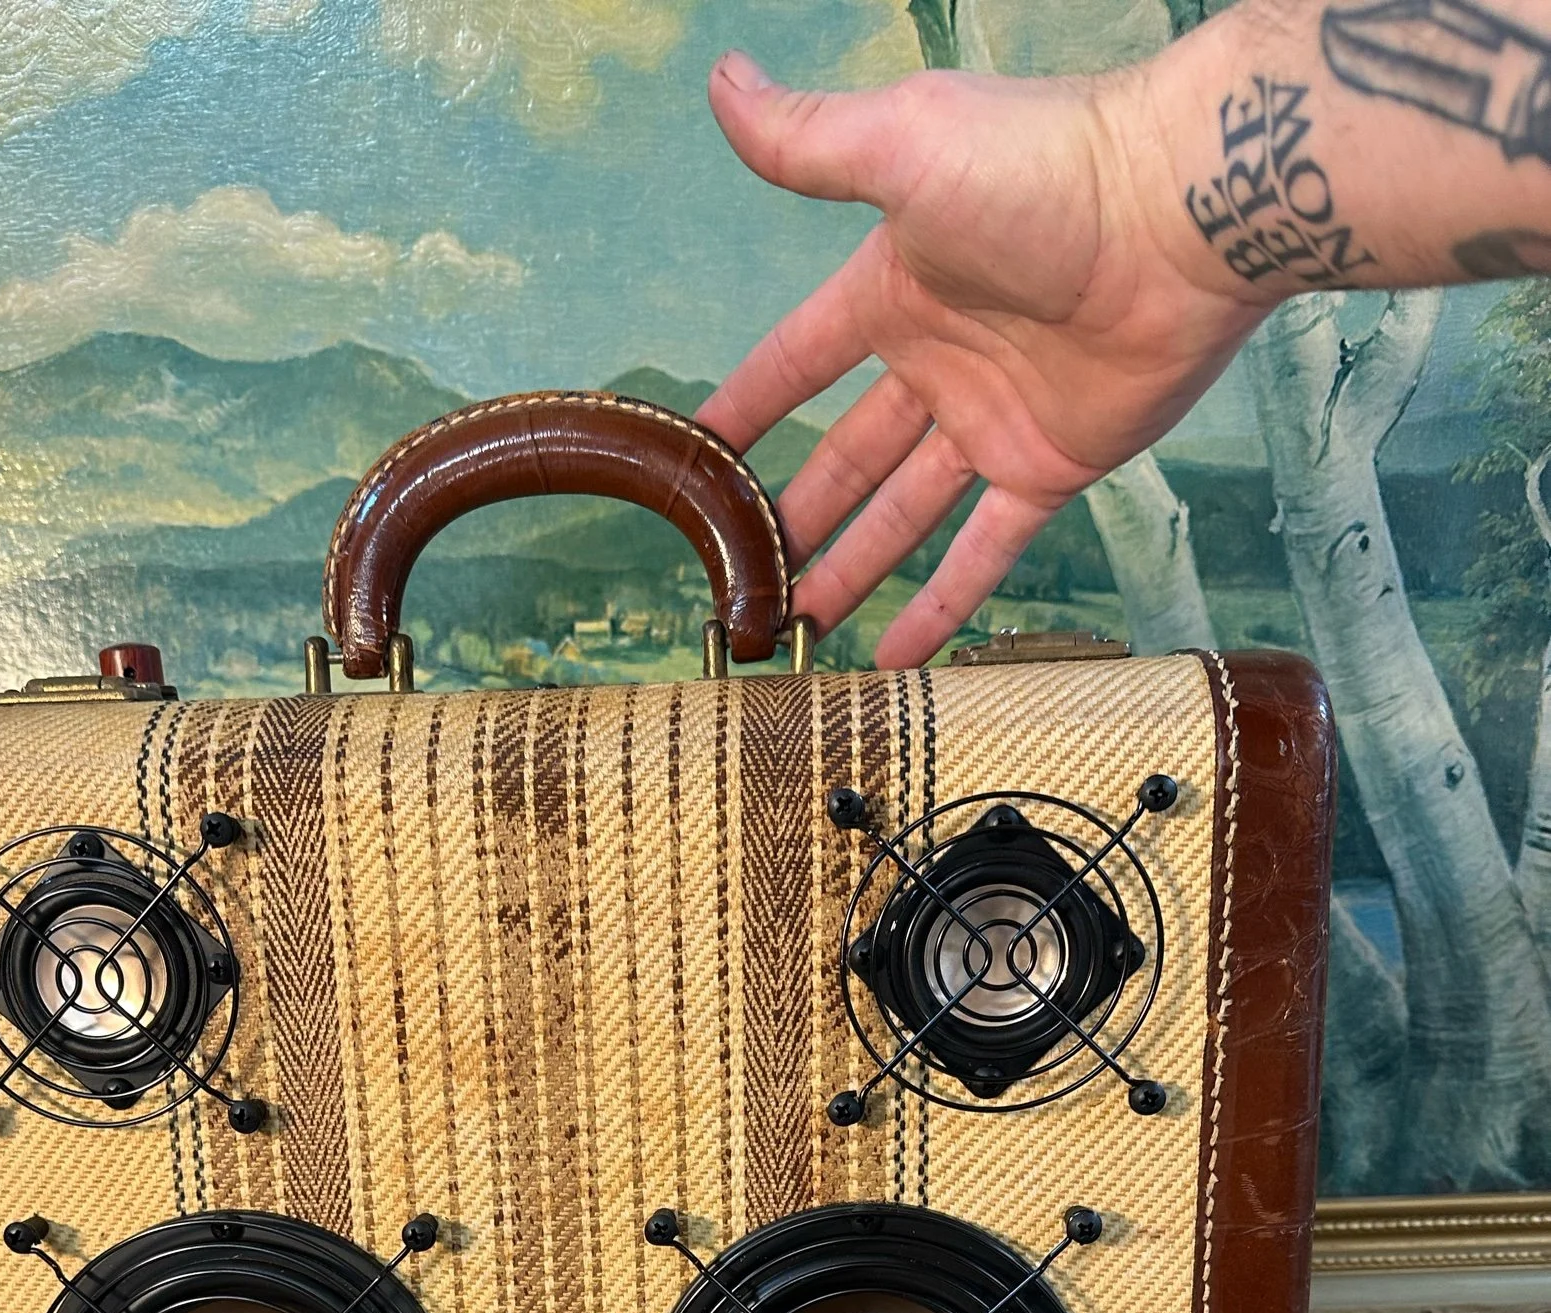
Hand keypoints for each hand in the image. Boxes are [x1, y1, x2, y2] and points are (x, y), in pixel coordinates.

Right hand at [698, 52, 1266, 663]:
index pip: (799, 360)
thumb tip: (721, 83)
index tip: (700, 455)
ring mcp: (995, 420)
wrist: (1184, 216)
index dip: (750, 405)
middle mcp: (939, 360)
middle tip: (749, 573)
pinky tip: (894, 658)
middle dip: (798, 512)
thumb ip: (808, 140)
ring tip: (800, 623)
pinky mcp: (1052, 466)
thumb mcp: (903, 144)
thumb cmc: (1047, 167)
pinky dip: (941, 605)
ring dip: (855, 566)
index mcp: (894, 288)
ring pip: (905, 512)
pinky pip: (985, 550)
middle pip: (849, 454)